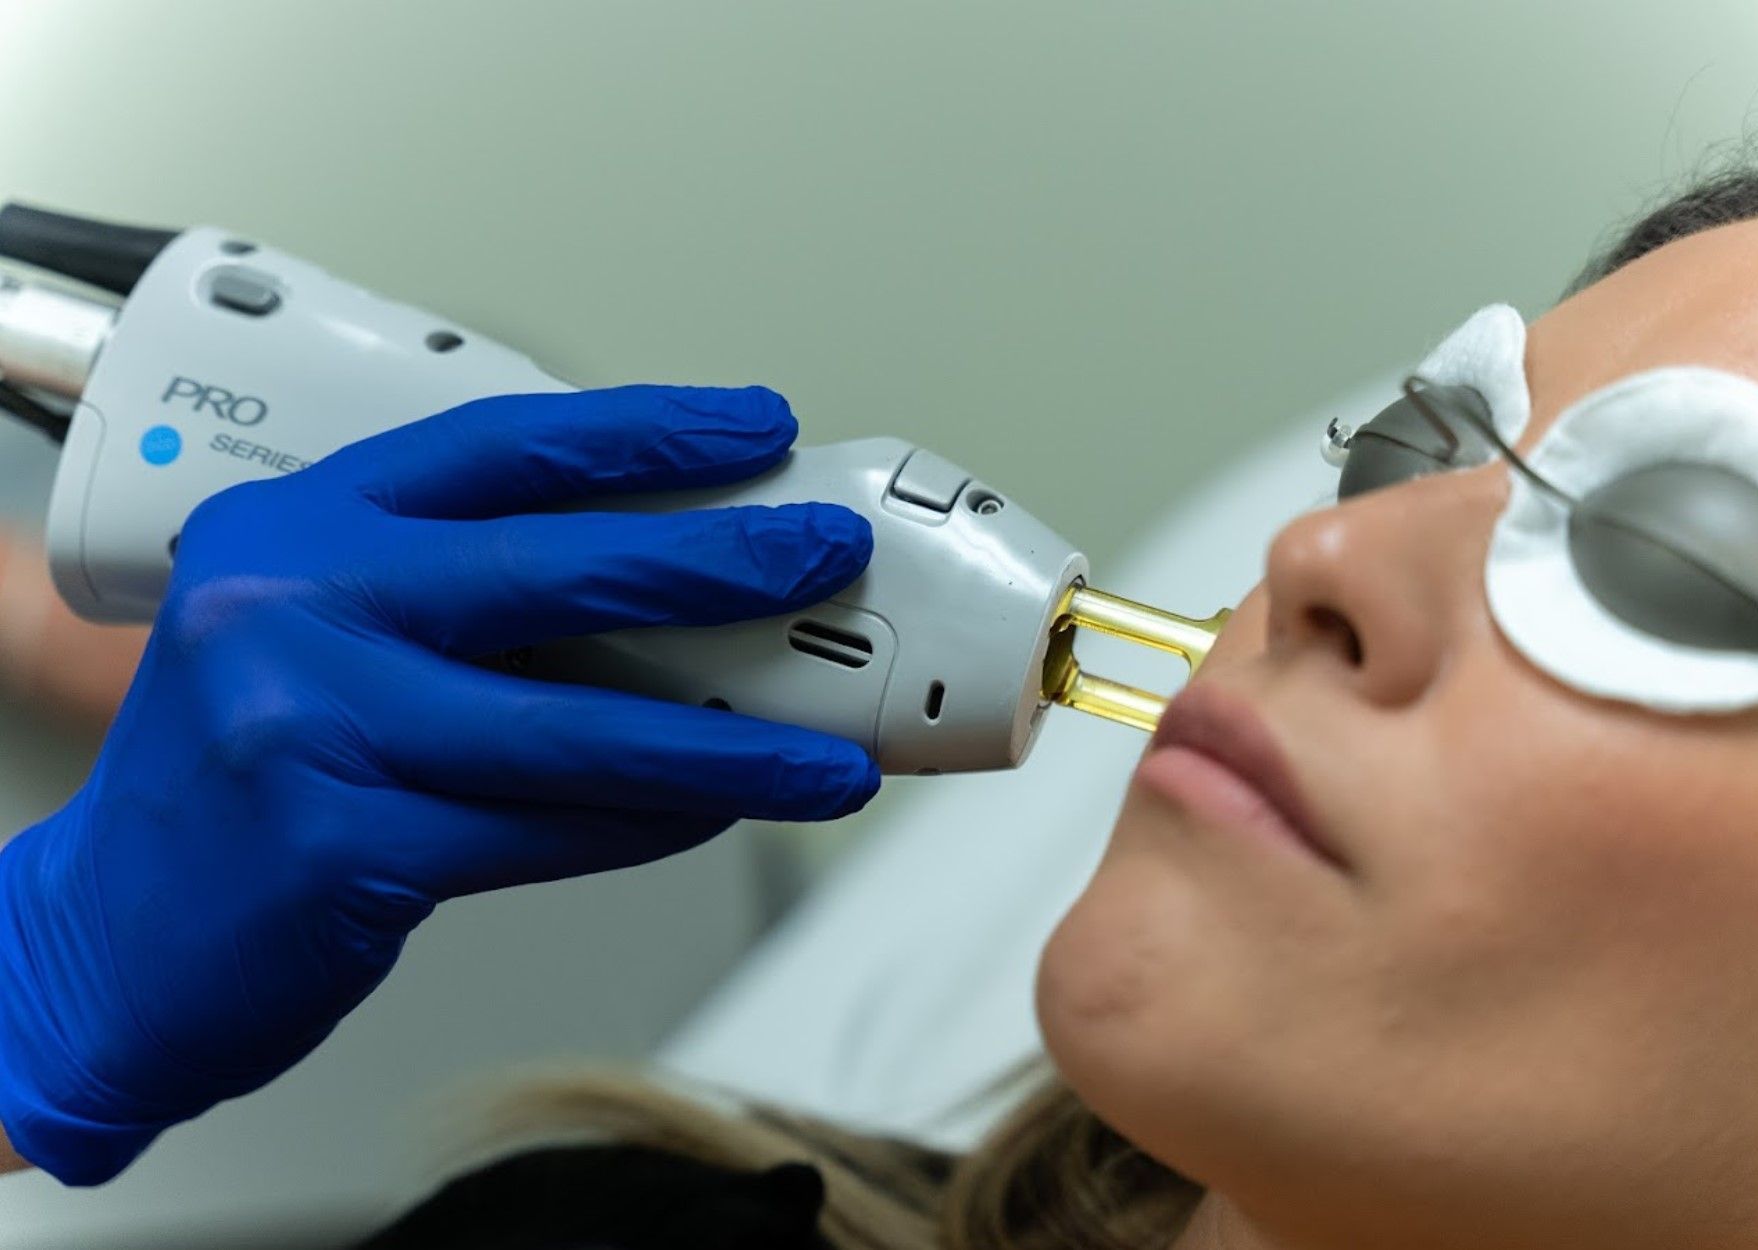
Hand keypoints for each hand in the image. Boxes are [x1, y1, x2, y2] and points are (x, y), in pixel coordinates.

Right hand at [0, 384, 879, 1183]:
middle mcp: (297, 606)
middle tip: (825, 558)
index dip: (646, 429)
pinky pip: (544, 832)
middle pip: (554, 566)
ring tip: (828, 756)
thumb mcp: (315, 631)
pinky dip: (647, 825)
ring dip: (725, 747)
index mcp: (302, 526)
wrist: (105, 936)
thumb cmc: (235, 775)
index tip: (756, 426)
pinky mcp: (340, 845)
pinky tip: (718, 814)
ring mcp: (312, 725)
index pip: (500, 445)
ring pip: (575, 729)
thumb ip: (453, 592)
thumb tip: (660, 579)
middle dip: (718, 562)